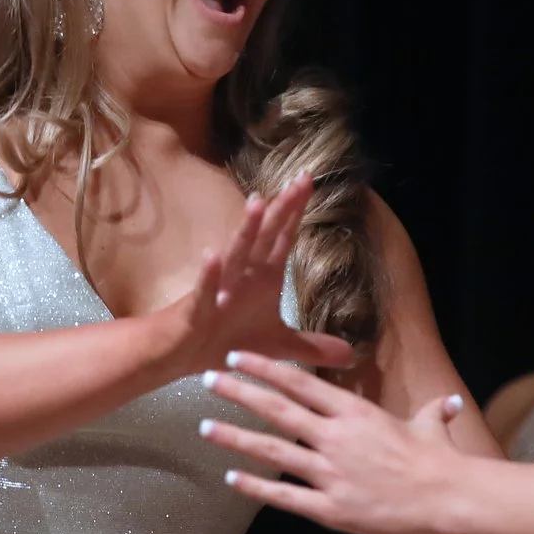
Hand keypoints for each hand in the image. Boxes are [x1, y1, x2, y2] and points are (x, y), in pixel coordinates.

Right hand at [165, 178, 353, 376]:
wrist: (184, 354)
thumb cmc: (228, 341)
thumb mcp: (278, 346)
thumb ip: (311, 345)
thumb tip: (349, 355)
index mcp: (262, 277)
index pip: (284, 238)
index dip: (296, 211)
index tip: (310, 180)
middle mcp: (243, 275)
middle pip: (266, 236)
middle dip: (282, 208)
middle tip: (299, 178)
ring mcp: (220, 288)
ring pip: (235, 254)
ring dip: (246, 230)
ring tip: (259, 202)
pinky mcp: (198, 308)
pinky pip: (204, 290)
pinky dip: (209, 274)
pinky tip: (212, 255)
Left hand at [203, 352, 469, 533]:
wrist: (448, 499)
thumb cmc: (439, 461)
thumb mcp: (431, 426)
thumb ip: (431, 411)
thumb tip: (449, 403)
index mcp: (355, 413)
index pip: (301, 383)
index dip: (266, 368)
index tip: (238, 356)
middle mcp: (337, 438)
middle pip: (278, 409)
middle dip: (239, 392)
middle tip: (208, 378)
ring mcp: (331, 473)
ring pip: (273, 451)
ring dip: (235, 438)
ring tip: (205, 427)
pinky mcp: (331, 508)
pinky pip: (286, 496)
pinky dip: (256, 488)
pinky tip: (231, 478)